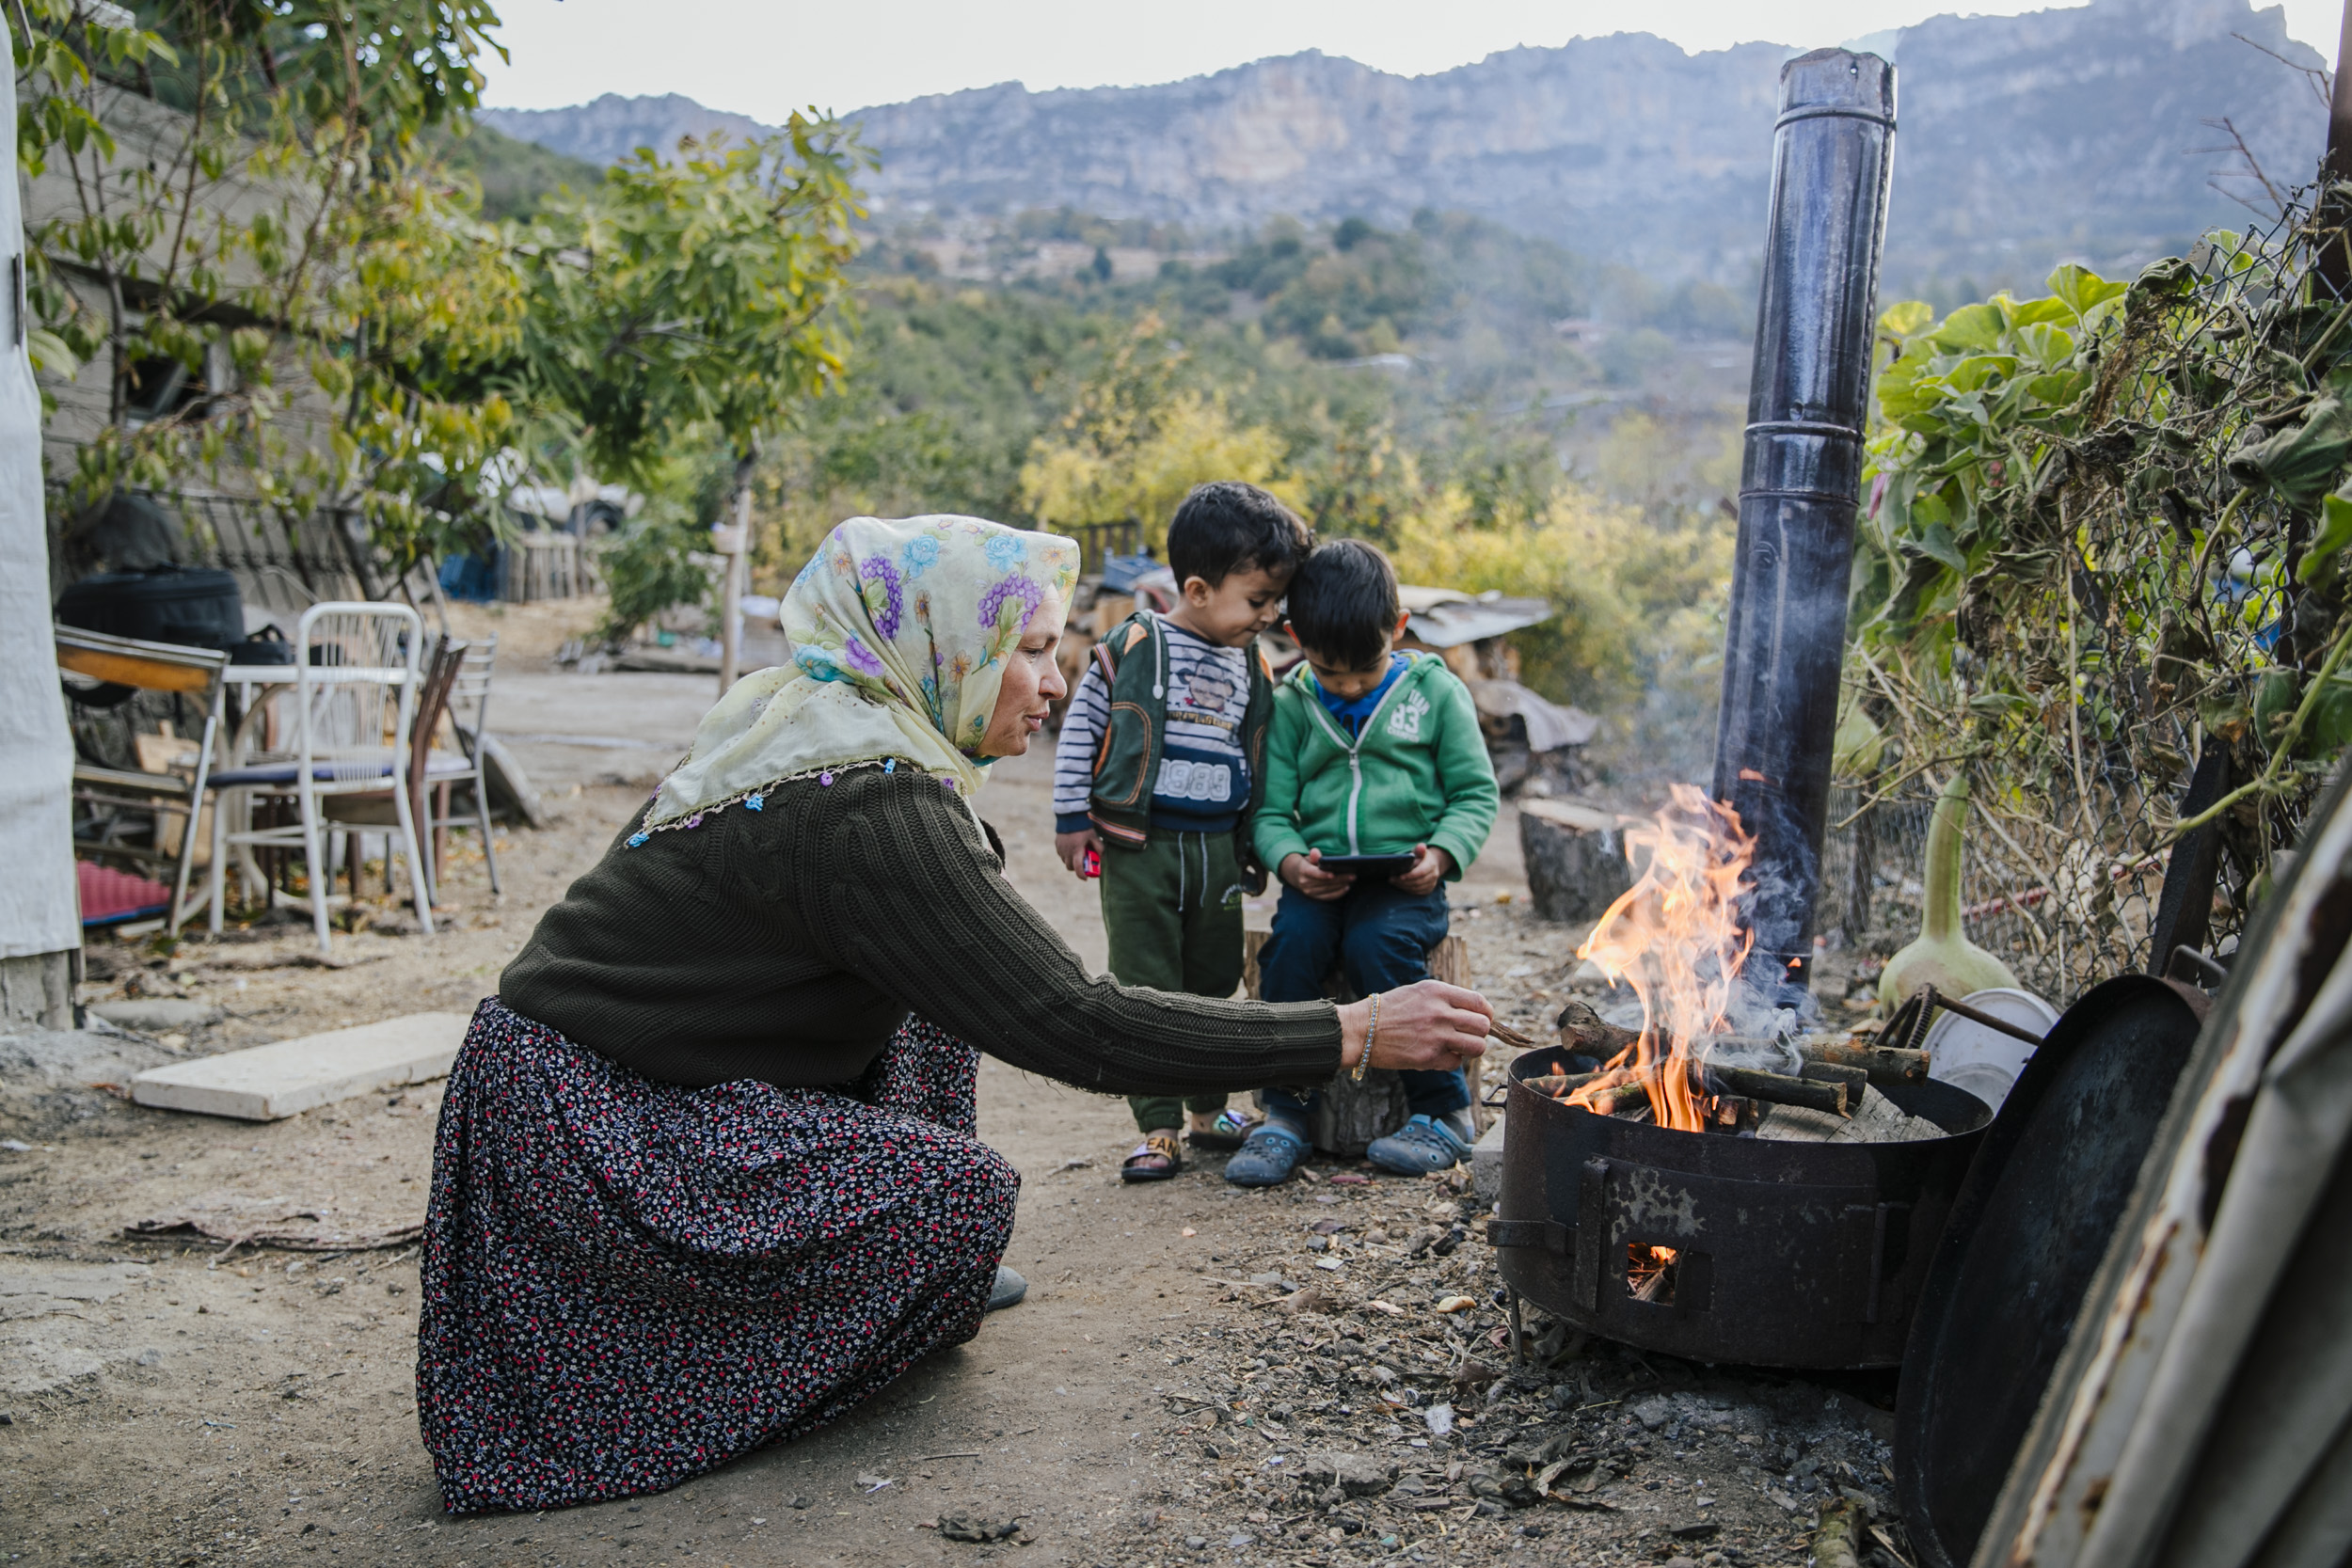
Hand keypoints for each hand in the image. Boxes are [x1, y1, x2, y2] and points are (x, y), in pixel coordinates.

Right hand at [1056, 828, 1101, 879]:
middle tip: (1083, 864)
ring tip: (1077, 854)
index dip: (1082, 875)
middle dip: (1076, 868)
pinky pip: (1061, 854)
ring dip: (1071, 861)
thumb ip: (1099, 847)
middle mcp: (1067, 852)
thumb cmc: (1083, 827)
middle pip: (1070, 867)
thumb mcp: (1094, 836)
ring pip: (1065, 861)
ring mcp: (1061, 848)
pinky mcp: (1057, 845)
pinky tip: (1071, 848)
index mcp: (1077, 850)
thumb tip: (1101, 857)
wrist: (1070, 816)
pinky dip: (1066, 855)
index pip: (1077, 868)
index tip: (1086, 878)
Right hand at [1281, 849, 1354, 900]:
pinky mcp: (1314, 897)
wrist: (1295, 875)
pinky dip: (1337, 893)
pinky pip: (1327, 897)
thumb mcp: (1308, 858)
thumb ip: (1313, 856)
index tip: (1333, 874)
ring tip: (1351, 880)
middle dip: (1340, 879)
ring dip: (1341, 885)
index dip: (1323, 875)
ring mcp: (1309, 892)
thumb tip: (1315, 852)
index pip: (1314, 873)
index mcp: (1303, 871)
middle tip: (1352, 875)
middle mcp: (1305, 883)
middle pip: (1325, 882)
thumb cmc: (1306, 864)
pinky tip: (1346, 888)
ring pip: (1327, 889)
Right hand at [1337, 980, 1492, 1072]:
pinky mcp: (1429, 1058)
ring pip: (1477, 1046)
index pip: (1479, 1002)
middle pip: (1483, 1026)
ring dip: (1470, 1048)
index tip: (1482, 1019)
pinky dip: (1451, 1060)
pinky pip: (1457, 1062)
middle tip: (1468, 1035)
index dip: (1486, 1013)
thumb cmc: (1389, 1011)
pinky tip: (1438, 1054)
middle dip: (1479, 1032)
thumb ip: (1446, 999)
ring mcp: (1436, 1036)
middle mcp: (1440, 1012)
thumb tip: (1473, 1012)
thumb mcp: (1418, 992)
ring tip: (1457, 1046)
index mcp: (1437, 992)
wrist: (1361, 1030)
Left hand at [1392, 843, 1453, 894]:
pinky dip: (1408, 890)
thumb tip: (1421, 846)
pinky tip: (1400, 885)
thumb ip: (1419, 849)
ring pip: (1416, 888)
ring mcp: (1432, 883)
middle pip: (1417, 882)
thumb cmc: (1422, 856)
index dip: (1410, 876)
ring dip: (1404, 886)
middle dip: (1403, 882)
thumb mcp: (1420, 851)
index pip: (1421, 872)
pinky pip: (1417, 893)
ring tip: (1393, 882)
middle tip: (1392, 879)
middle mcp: (1433, 875)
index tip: (1399, 876)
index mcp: (1431, 865)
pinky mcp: (1429, 889)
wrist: (1432, 864)